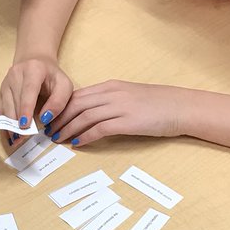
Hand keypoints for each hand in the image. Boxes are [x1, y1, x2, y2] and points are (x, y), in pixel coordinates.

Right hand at [0, 56, 73, 135]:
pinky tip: (11, 133)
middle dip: (18, 121)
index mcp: (33, 69)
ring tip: (16, 139)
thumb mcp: (64, 85)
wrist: (35, 61)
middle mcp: (16, 74)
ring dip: (10, 124)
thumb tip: (45, 118)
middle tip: (22, 138)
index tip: (25, 125)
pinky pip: (1, 108)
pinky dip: (6, 122)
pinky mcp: (1, 90)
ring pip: (6, 106)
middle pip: (15, 101)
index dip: (26, 108)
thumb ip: (59, 101)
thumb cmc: (51, 76)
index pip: (28, 90)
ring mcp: (6, 82)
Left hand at [48, 80, 187, 146]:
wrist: (181, 107)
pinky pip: (99, 129)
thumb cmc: (158, 104)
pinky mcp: (127, 122)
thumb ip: (110, 101)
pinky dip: (85, 136)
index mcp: (110, 86)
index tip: (51, 118)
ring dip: (68, 128)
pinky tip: (77, 143)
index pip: (78, 95)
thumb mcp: (129, 96)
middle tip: (48, 131)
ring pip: (84, 116)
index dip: (61, 108)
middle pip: (76, 104)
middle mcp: (112, 94)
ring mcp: (119, 107)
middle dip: (59, 118)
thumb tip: (91, 114)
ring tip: (58, 139)